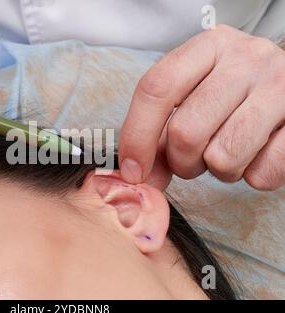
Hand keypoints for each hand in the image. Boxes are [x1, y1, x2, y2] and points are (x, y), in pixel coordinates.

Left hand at [119, 25, 284, 190]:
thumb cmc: (232, 96)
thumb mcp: (194, 95)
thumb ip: (159, 132)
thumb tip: (136, 176)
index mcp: (208, 47)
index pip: (157, 88)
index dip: (136, 136)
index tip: (133, 170)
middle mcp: (246, 58)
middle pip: (185, 131)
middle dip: (181, 161)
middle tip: (193, 158)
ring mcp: (280, 86)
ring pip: (223, 156)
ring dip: (218, 170)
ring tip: (227, 152)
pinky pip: (262, 173)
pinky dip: (252, 175)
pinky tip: (257, 153)